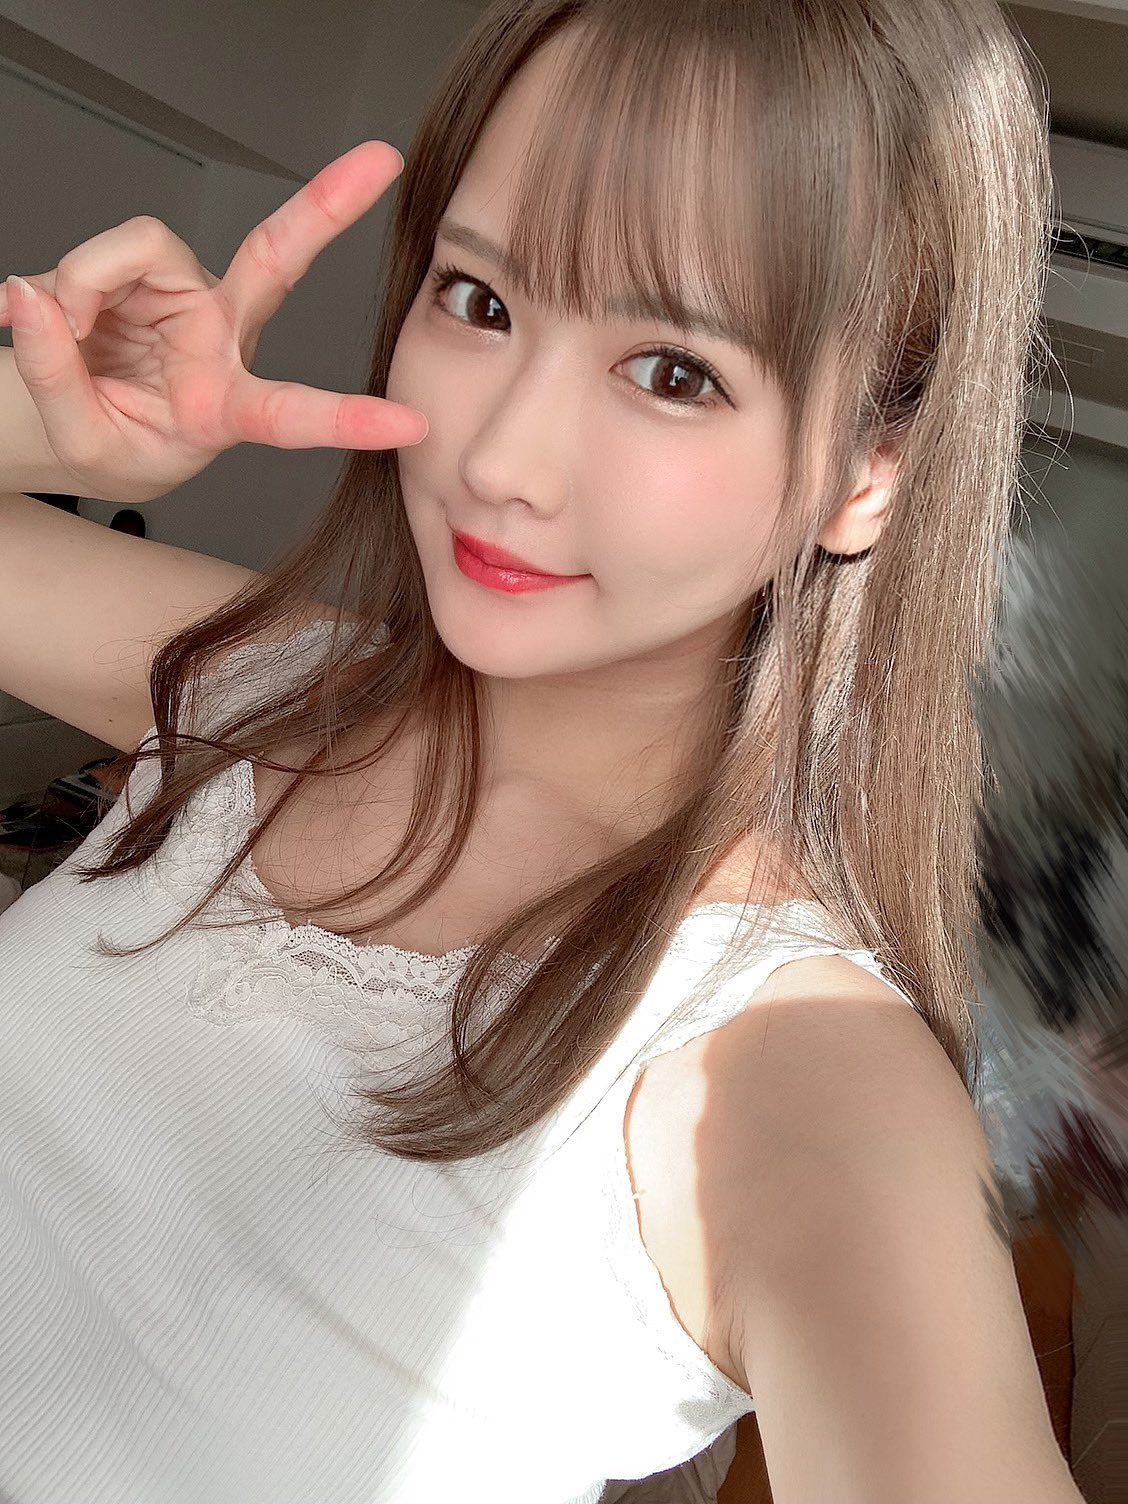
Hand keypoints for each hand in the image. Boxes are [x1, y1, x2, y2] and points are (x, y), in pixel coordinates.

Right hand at [0, 140, 427, 504]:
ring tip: (66, 330)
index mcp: (228, 406)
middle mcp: (221, 337)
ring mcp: (187, 295)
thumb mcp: (85, 441)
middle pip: (276, 259)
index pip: (291, 413)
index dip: (348, 418)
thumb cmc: (116, 442)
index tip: (409, 425)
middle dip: (327, 207)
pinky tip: (58, 318)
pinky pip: (100, 255)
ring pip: (143, 248)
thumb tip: (29, 298)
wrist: (91, 428)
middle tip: (380, 160)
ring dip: (87, 283)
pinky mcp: (148, 270)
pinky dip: (65, 284)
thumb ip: (57, 376)